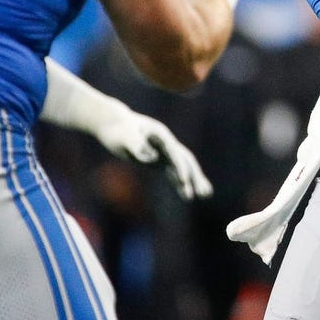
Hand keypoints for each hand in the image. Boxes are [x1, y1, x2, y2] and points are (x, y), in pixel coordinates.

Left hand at [96, 110, 213, 200]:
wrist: (114, 123)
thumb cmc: (118, 128)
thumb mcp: (124, 136)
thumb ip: (137, 145)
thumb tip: (152, 158)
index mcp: (161, 136)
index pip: (175, 154)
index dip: (180, 167)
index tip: (184, 181)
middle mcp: (167, 144)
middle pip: (186, 161)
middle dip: (196, 176)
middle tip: (206, 193)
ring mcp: (164, 152)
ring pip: (183, 168)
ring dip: (194, 181)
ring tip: (206, 195)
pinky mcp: (159, 160)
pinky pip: (173, 173)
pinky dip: (180, 183)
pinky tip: (187, 196)